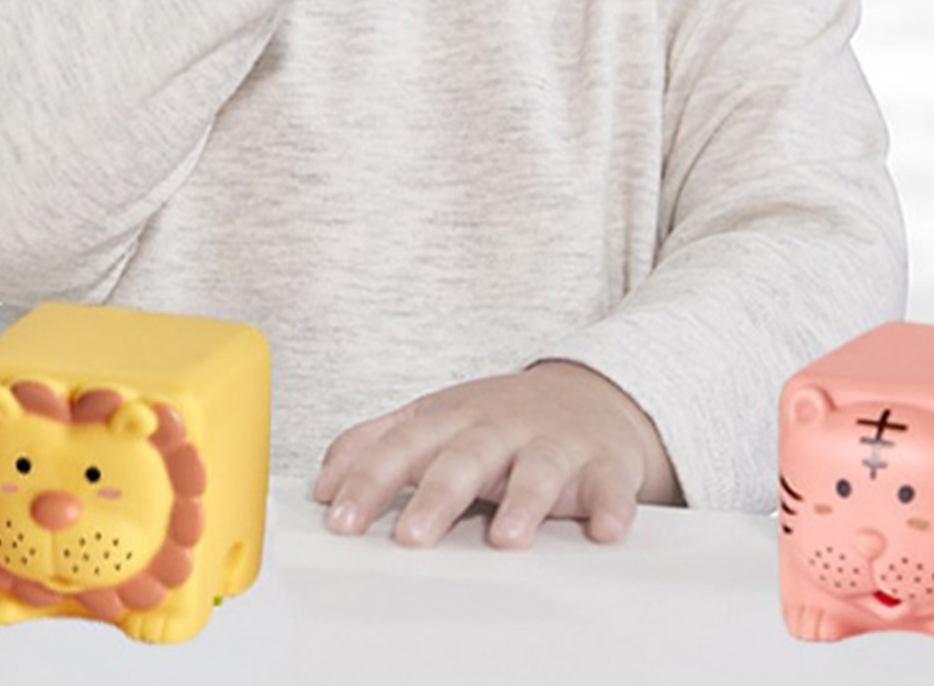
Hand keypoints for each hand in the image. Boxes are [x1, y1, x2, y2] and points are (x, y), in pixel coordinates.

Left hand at [312, 360, 679, 550]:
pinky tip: (604, 529)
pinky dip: (610, 506)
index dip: (370, 481)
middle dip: (438, 495)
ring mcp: (552, 444)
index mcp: (451, 419)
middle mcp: (499, 428)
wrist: (590, 395)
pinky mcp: (603, 466)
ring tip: (506, 538)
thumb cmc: (499, 420)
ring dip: (524, 501)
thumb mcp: (435, 419)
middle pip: (466, 457)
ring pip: (537, 469)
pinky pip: (609, 487)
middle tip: (412, 537)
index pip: (402, 445)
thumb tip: (323, 480)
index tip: (341, 518)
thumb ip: (377, 443)